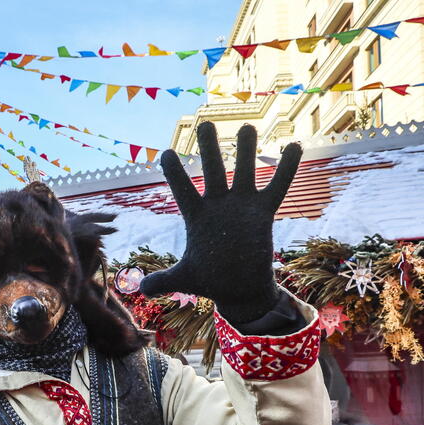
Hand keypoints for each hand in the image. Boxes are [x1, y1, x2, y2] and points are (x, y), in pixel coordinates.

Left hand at [139, 122, 301, 322]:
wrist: (238, 289)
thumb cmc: (209, 281)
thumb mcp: (184, 279)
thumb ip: (163, 281)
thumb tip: (141, 289)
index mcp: (196, 217)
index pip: (182, 190)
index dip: (175, 173)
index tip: (166, 152)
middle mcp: (218, 206)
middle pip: (212, 171)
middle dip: (209, 149)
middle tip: (205, 124)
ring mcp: (241, 206)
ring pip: (243, 172)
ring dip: (246, 151)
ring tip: (247, 126)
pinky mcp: (263, 213)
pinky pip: (276, 187)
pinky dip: (285, 168)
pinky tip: (294, 145)